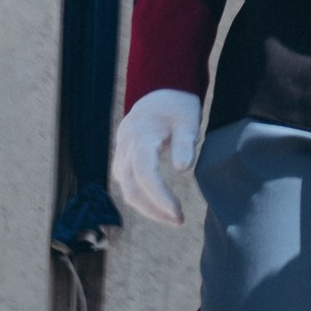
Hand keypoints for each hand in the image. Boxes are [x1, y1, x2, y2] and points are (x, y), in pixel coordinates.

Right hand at [111, 88, 202, 229]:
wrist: (160, 90)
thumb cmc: (177, 106)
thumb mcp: (188, 120)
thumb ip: (185, 143)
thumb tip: (182, 170)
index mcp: (142, 135)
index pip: (145, 173)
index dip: (159, 196)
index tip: (177, 212)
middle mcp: (126, 145)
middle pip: (131, 187)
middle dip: (153, 209)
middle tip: (178, 220)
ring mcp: (121, 151)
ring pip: (126, 188)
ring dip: (147, 206)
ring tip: (172, 216)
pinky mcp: (122, 156)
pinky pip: (125, 182)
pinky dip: (140, 195)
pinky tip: (158, 202)